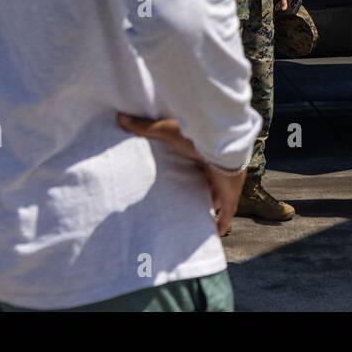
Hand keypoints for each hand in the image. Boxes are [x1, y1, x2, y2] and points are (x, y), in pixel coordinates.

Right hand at [117, 114, 245, 235]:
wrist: (221, 145)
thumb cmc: (196, 137)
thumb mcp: (167, 131)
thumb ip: (145, 127)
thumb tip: (120, 117)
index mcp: (205, 155)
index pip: (200, 166)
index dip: (195, 172)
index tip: (183, 180)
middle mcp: (217, 170)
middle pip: (211, 184)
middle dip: (204, 193)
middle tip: (189, 202)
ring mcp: (226, 185)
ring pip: (220, 200)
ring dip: (212, 208)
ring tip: (199, 219)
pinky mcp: (230, 198)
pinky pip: (227, 216)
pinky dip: (221, 225)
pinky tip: (215, 234)